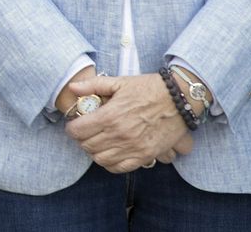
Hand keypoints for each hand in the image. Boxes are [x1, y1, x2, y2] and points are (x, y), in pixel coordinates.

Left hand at [63, 73, 194, 172]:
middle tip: (85, 132)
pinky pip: (120, 168)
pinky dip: (110, 163)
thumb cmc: (148, 88)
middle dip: (82, 139)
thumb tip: (72, 88)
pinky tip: (110, 153)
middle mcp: (119, 135)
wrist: (178, 99)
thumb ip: (92, 85)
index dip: (71, 128)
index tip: (74, 124)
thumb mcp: (119, 82)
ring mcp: (132, 147)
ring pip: (100, 159)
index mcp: (109, 116)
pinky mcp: (145, 156)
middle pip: (87, 146)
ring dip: (94, 152)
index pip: (78, 131)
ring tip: (97, 142)